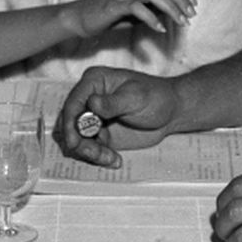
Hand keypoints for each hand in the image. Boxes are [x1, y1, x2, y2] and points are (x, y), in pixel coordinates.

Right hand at [57, 65, 178, 167]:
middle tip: (97, 153)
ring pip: (77, 140)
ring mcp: (93, 118)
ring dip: (90, 152)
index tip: (74, 142)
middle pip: (69, 123)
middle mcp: (89, 98)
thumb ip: (113, 102)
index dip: (69, 123)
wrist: (171, 112)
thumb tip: (92, 103)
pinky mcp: (100, 134)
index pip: (72, 103)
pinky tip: (115, 160)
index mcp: (94, 81)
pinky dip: (99, 157)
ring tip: (111, 158)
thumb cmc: (157, 96)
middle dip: (80, 142)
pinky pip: (89, 149)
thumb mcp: (136, 97)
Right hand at [65, 0, 196, 38]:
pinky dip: (152, 18)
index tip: (194, 3)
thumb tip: (177, 10)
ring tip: (181, 22)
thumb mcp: (137, 6)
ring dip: (172, 8)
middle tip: (190, 15)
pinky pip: (138, 7)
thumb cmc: (111, 13)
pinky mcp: (113, 4)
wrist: (80, 18)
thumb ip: (155, 4)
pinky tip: (160, 29)